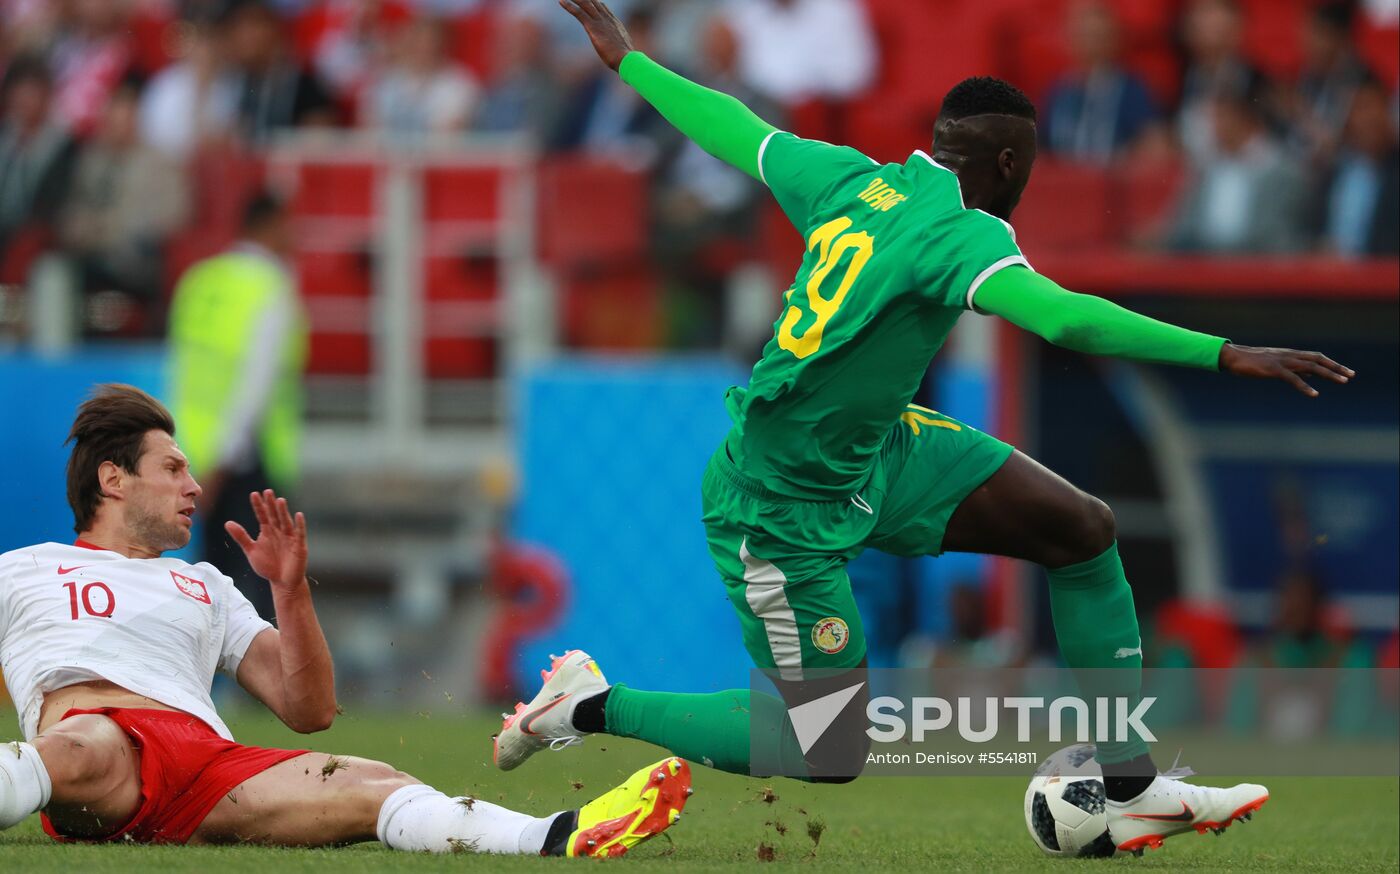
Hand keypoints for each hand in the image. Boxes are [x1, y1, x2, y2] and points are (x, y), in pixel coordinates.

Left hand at [225, 489, 308, 588]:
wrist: (283, 582)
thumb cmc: (268, 566)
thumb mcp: (251, 551)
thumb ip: (241, 537)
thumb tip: (227, 523)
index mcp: (267, 531)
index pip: (262, 515)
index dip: (258, 506)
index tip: (254, 494)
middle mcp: (279, 531)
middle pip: (274, 515)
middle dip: (271, 504)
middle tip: (268, 492)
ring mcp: (290, 537)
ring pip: (286, 522)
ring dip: (283, 511)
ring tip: (280, 500)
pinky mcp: (299, 546)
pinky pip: (300, 533)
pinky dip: (300, 525)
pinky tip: (298, 515)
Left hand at [559, 0, 633, 70]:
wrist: (626, 59)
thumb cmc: (626, 59)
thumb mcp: (624, 49)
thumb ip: (620, 46)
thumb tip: (624, 52)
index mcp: (615, 23)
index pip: (604, 9)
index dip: (596, 3)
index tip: (591, 1)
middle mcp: (607, 19)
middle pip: (594, 3)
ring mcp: (600, 22)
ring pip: (586, 4)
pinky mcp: (593, 27)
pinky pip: (579, 13)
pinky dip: (569, 6)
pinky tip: (561, 1)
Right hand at [1218, 343, 1353, 396]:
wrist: (1233, 357)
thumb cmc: (1251, 362)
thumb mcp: (1275, 364)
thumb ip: (1294, 369)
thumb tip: (1310, 375)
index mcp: (1290, 354)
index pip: (1316, 357)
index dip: (1332, 364)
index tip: (1346, 372)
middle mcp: (1289, 355)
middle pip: (1318, 360)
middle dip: (1336, 368)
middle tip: (1351, 376)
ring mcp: (1282, 361)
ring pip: (1310, 367)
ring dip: (1328, 374)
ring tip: (1342, 382)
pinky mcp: (1274, 370)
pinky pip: (1293, 378)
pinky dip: (1305, 386)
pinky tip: (1314, 394)